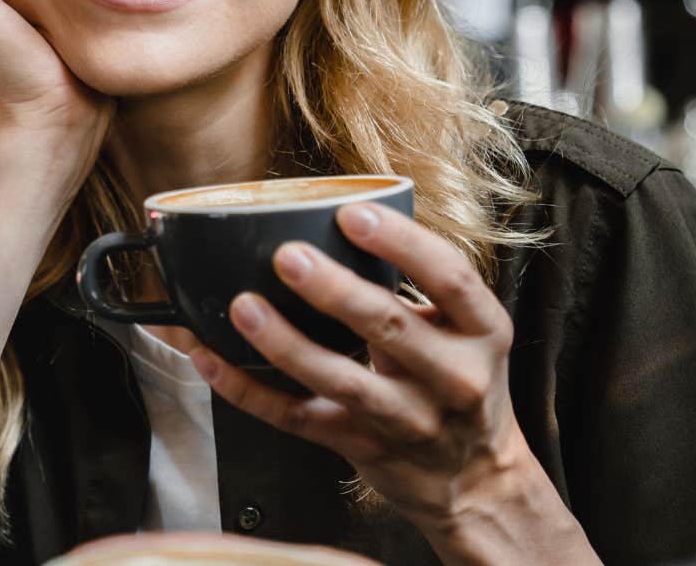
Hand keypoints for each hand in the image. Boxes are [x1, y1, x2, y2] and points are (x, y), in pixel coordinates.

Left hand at [190, 202, 596, 565]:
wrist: (476, 480)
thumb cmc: (462, 384)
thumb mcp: (468, 332)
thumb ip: (421, 287)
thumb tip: (343, 221)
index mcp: (482, 331)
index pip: (450, 278)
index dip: (402, 243)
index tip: (354, 214)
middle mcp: (452, 377)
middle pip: (389, 326)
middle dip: (335, 289)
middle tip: (288, 256)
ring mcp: (406, 419)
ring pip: (340, 379)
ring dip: (286, 342)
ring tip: (244, 307)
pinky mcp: (361, 446)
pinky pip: (296, 417)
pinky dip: (249, 389)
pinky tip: (213, 359)